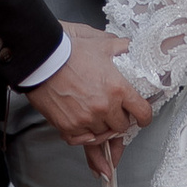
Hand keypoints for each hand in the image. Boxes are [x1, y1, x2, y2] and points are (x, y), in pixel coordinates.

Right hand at [29, 23, 153, 155]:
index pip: (142, 112)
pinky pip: (82, 141)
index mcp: (117, 89)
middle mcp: (104, 107)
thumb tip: (132, 47)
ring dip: (101, 127)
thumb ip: (122, 47)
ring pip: (102, 134)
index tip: (142, 118)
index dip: (144, 117)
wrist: (43, 60)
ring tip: (95, 116)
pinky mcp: (68, 127)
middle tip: (113, 112)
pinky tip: (85, 131)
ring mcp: (86, 119)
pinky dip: (84, 137)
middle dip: (119, 120)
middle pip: (122, 127)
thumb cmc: (70, 52)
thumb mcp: (102, 45)